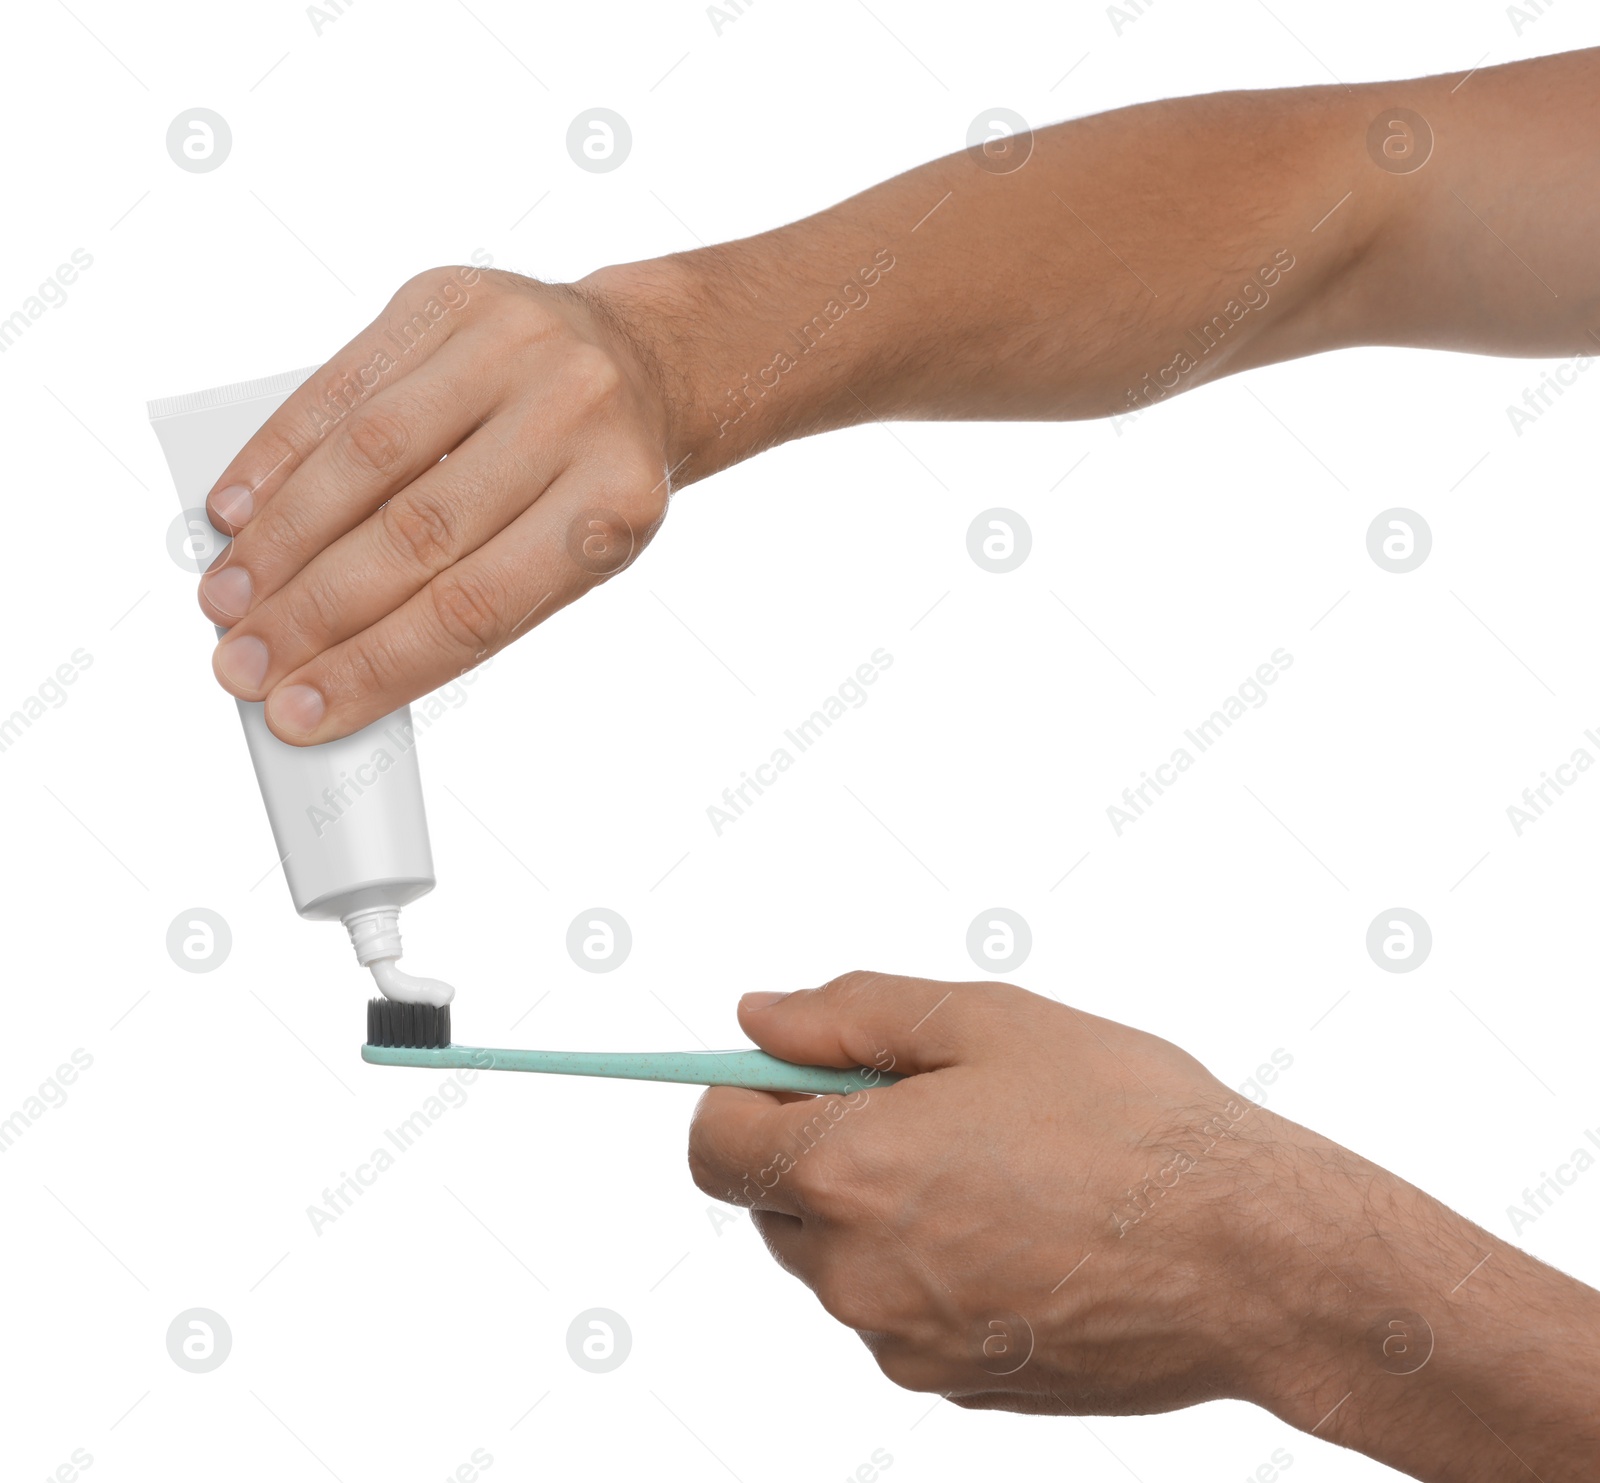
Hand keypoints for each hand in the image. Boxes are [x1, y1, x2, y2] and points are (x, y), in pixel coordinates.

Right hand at [198, 265, 676, 743]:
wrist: (639, 361)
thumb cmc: (594, 477)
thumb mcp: (574, 553)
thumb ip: (471, 599)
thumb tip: (335, 660)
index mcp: (615, 505)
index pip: (476, 608)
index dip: (376, 666)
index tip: (301, 711)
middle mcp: (573, 415)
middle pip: (416, 535)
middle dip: (314, 612)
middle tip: (246, 663)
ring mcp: (513, 346)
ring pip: (368, 455)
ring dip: (283, 538)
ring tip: (229, 598)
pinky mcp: (451, 296)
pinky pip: (343, 383)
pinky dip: (280, 453)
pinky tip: (238, 508)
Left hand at [690, 970, 1296, 1413]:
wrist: (1252, 1261)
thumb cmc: (1131, 1123)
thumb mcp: (986, 1022)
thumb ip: (848, 1015)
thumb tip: (756, 1018)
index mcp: (852, 1174)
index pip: (717, 1146)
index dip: (743, 1094)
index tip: (795, 1071)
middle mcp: (858, 1278)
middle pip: (774, 1203)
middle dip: (818, 1146)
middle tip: (925, 1102)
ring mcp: (907, 1344)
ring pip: (839, 1261)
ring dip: (878, 1207)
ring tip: (992, 1164)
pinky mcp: (957, 1385)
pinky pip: (901, 1312)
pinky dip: (929, 1267)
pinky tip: (1020, 1228)